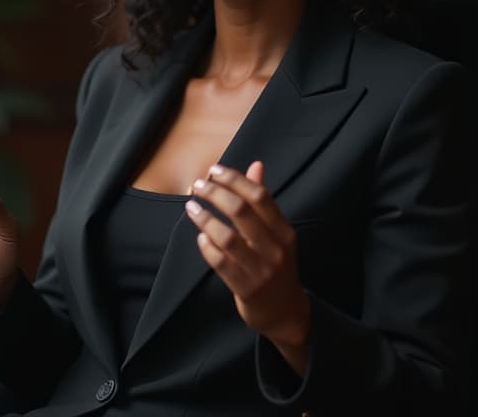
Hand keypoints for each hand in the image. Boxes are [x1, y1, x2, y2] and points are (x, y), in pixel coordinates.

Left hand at [186, 161, 310, 370]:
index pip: (260, 197)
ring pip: (228, 237)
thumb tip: (256, 165)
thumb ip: (263, 201)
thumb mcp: (277, 234)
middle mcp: (275, 249)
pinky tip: (200, 238)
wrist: (285, 313)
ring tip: (191, 207)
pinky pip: (221, 263)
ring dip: (205, 218)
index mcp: (284, 232)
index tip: (214, 170)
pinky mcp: (246, 288)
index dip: (235, 180)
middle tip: (198, 185)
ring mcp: (261, 270)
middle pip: (242, 212)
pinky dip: (207, 247)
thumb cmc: (277, 266)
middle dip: (216, 194)